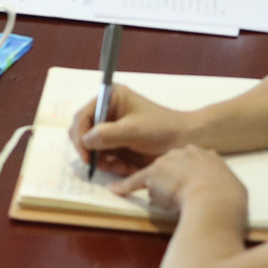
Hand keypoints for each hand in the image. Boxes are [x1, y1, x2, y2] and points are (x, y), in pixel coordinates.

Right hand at [69, 84, 192, 175]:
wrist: (187, 142)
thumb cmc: (162, 129)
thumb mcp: (134, 130)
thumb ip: (108, 134)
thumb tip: (85, 140)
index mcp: (110, 98)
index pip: (84, 116)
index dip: (81, 135)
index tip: (86, 154)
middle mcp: (108, 112)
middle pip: (83, 131)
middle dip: (91, 150)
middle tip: (99, 164)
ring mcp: (112, 129)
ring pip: (92, 148)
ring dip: (103, 160)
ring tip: (121, 168)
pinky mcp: (117, 145)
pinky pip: (104, 157)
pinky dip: (112, 165)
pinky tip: (127, 169)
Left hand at [111, 145, 247, 220]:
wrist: (214, 200)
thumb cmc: (228, 198)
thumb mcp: (233, 186)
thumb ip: (225, 184)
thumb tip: (225, 191)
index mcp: (206, 156)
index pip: (193, 163)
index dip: (192, 178)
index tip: (195, 187)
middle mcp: (183, 154)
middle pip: (173, 168)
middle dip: (175, 181)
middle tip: (183, 197)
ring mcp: (166, 163)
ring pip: (158, 177)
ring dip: (161, 190)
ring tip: (170, 203)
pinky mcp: (152, 175)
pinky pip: (135, 181)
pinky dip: (125, 186)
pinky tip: (116, 190)